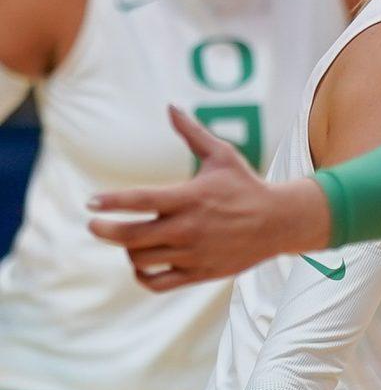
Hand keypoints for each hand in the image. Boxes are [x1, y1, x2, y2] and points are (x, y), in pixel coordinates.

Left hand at [88, 106, 330, 290]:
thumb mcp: (223, 155)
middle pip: (129, 236)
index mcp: (190, 197)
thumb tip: (171, 107)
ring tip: (128, 238)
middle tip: (94, 224)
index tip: (91, 202)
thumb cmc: (247, 185)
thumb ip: (193, 133)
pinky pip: (157, 282)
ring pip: (140, 258)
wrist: (279, 222)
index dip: (110, 202)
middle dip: (104, 230)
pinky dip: (142, 275)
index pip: (139, 200)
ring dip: (127, 249)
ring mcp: (192, 253)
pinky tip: (142, 262)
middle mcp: (188, 228)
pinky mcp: (199, 273)